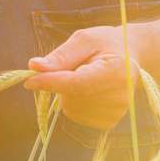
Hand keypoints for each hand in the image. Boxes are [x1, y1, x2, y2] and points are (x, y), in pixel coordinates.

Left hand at [24, 25, 140, 129]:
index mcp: (117, 71)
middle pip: (71, 96)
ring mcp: (116, 112)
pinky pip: (76, 114)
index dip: (51, 82)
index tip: (29, 80)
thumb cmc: (106, 43)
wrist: (130, 56)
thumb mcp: (84, 39)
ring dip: (67, 92)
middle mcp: (120, 96)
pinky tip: (87, 89)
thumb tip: (35, 66)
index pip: (77, 83)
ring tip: (84, 75)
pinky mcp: (110, 121)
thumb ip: (61, 55)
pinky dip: (74, 102)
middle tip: (74, 65)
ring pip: (70, 108)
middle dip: (60, 82)